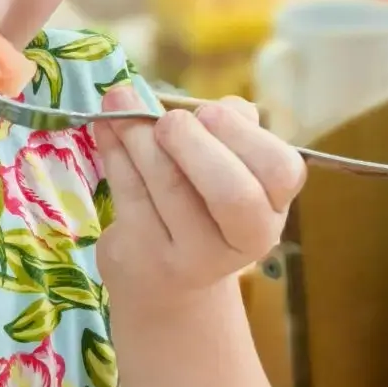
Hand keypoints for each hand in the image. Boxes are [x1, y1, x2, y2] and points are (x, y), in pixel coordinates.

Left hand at [93, 89, 304, 305]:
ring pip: (170, 186)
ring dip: (141, 135)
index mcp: (270, 211)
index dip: (243, 135)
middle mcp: (242, 241)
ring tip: (121, 104)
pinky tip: (106, 127)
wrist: (166, 282)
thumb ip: (232, 130)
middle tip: (169, 120)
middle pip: (232, 191)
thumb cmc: (202, 209)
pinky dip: (114, 152)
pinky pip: (131, 193)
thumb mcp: (229, 170)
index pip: (281, 171)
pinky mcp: (145, 257)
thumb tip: (215, 104)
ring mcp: (192, 257)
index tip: (209, 112)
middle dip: (195, 143)